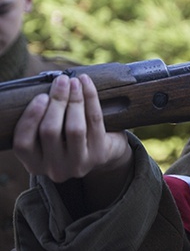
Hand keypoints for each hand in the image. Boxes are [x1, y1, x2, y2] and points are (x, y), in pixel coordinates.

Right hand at [12, 73, 131, 208]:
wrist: (105, 151)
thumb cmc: (70, 137)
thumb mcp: (51, 136)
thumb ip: (42, 120)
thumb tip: (48, 88)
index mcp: (35, 164)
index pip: (23, 142)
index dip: (31, 117)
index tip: (41, 96)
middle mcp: (55, 169)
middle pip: (50, 131)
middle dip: (56, 101)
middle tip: (61, 81)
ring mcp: (78, 164)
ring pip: (74, 128)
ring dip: (74, 100)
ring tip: (74, 81)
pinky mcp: (99, 155)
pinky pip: (94, 121)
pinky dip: (91, 98)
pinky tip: (86, 84)